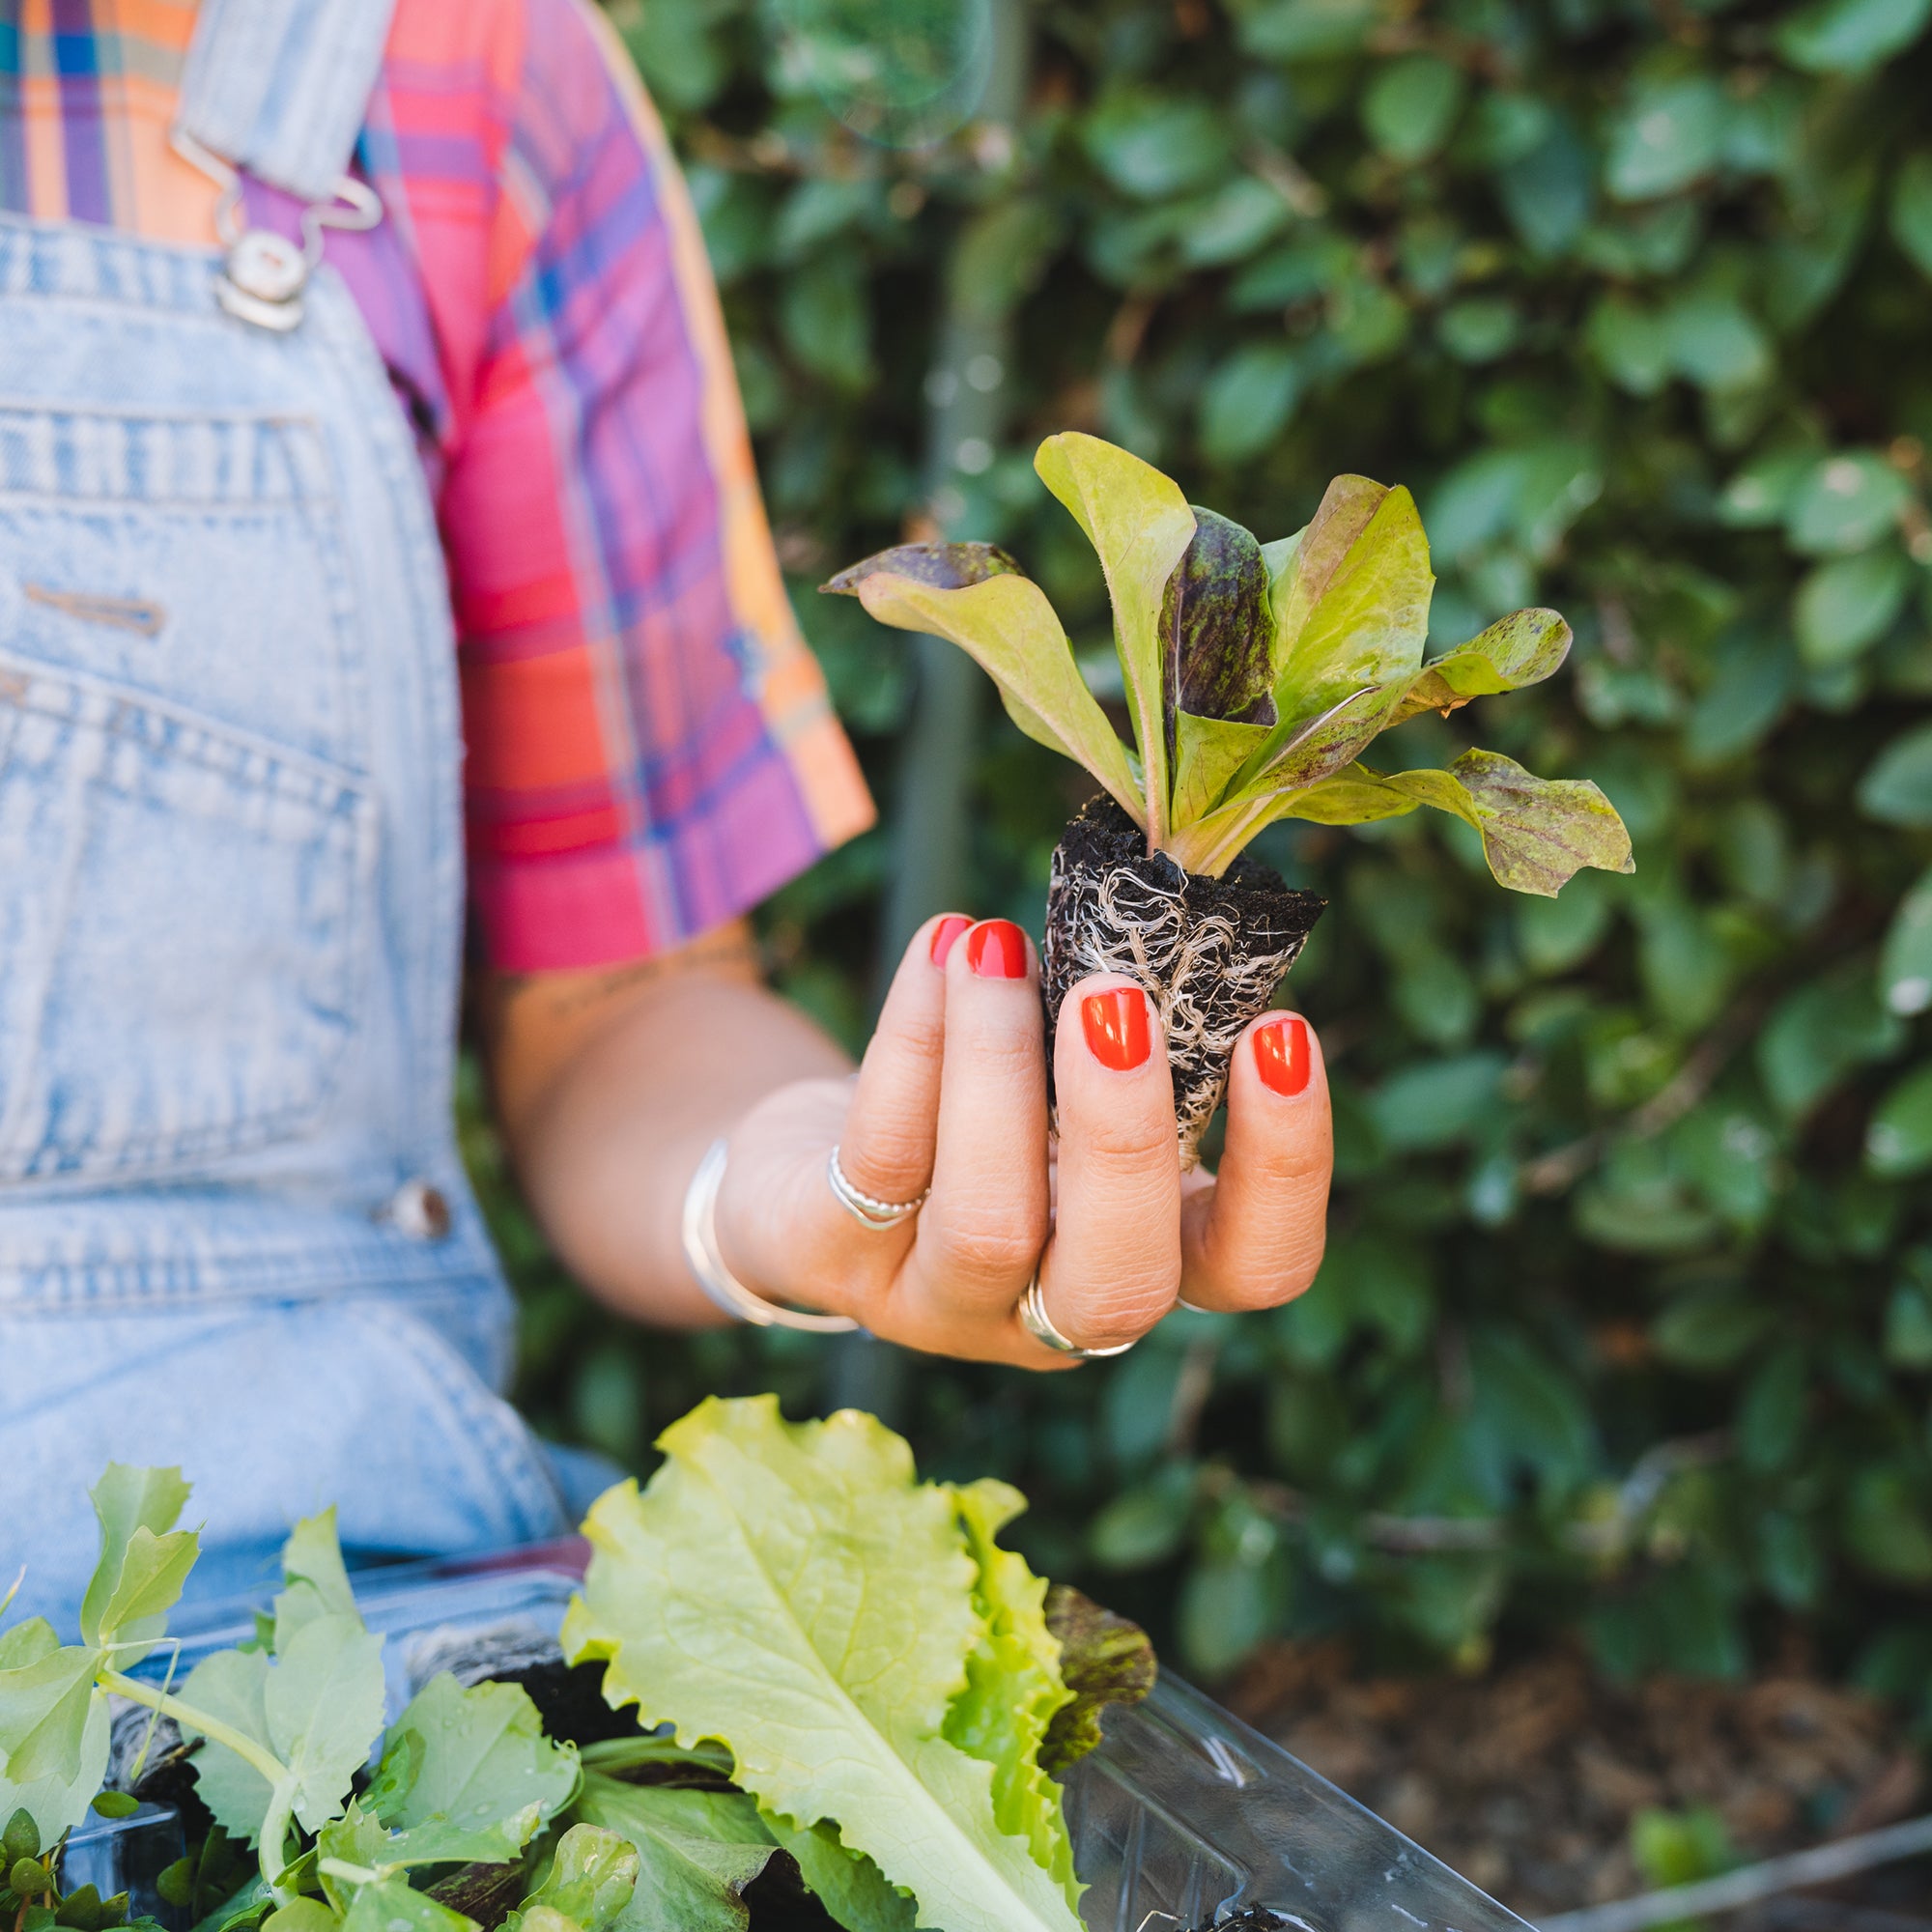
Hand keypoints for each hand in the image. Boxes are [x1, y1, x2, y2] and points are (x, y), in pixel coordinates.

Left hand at [715, 915, 1332, 1366]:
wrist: (814, 1170)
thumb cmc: (985, 1109)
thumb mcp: (1067, 1086)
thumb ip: (1124, 1045)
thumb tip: (1156, 920)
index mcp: (1148, 1260)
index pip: (1256, 1267)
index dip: (1285, 1170)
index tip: (1282, 1030)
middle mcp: (1051, 1310)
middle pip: (1118, 1283)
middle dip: (1125, 1137)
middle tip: (1115, 997)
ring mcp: (940, 1301)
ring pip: (987, 1222)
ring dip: (998, 1066)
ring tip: (997, 945)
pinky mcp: (833, 1258)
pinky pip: (881, 1155)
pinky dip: (910, 1038)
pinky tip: (940, 944)